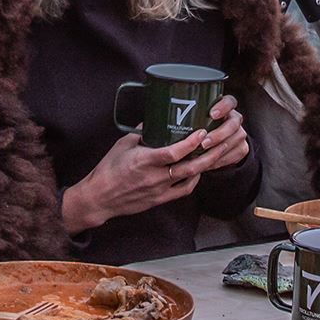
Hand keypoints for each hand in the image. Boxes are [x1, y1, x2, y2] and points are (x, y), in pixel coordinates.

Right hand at [61, 128, 211, 233]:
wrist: (100, 197)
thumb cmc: (108, 170)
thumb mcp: (123, 145)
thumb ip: (141, 132)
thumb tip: (154, 119)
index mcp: (144, 161)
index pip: (174, 152)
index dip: (191, 142)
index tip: (202, 132)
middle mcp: (154, 177)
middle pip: (189, 167)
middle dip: (208, 154)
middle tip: (219, 142)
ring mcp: (158, 190)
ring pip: (190, 179)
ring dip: (205, 167)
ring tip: (215, 155)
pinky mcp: (159, 200)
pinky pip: (183, 191)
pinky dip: (194, 181)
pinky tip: (198, 172)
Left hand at [191, 96, 249, 174]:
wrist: (214, 144)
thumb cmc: (196, 127)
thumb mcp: (192, 117)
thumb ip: (184, 115)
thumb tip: (162, 113)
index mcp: (225, 107)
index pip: (229, 102)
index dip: (223, 107)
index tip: (212, 114)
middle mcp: (234, 118)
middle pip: (233, 123)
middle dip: (219, 134)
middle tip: (203, 143)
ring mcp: (240, 133)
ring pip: (235, 140)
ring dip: (219, 149)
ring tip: (203, 156)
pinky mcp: (242, 148)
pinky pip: (234, 155)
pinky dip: (221, 160)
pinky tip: (209, 164)